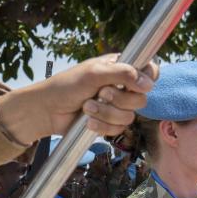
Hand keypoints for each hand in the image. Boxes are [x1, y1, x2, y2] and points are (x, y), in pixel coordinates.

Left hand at [0, 56, 159, 142]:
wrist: (48, 110)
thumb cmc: (67, 86)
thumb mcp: (94, 74)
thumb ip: (122, 74)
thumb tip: (148, 83)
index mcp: (120, 68)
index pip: (149, 71)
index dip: (148, 78)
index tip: (138, 85)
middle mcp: (121, 87)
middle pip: (141, 98)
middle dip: (119, 99)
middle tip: (101, 93)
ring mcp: (115, 107)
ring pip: (129, 117)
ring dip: (106, 113)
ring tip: (87, 107)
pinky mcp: (108, 124)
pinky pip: (117, 129)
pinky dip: (101, 125)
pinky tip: (87, 120)